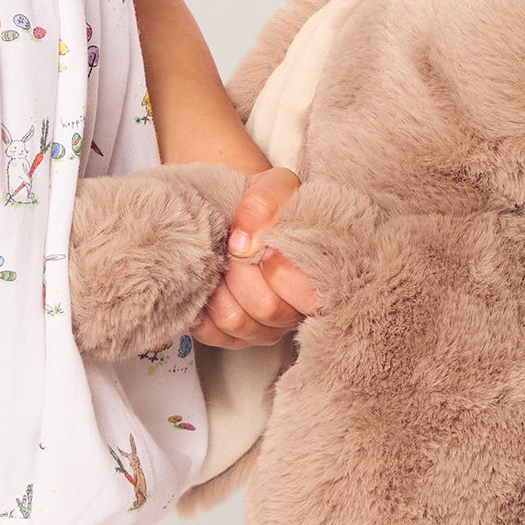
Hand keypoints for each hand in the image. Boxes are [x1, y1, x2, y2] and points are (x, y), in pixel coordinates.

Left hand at [194, 167, 323, 348]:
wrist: (239, 210)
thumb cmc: (267, 204)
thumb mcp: (275, 186)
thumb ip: (267, 202)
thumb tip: (244, 243)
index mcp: (320, 280)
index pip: (310, 298)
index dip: (282, 272)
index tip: (266, 247)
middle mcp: (296, 311)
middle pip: (267, 308)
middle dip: (243, 272)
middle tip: (237, 248)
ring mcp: (265, 328)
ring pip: (236, 321)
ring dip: (221, 286)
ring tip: (222, 262)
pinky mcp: (232, 337)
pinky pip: (211, 332)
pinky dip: (203, 304)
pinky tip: (211, 281)